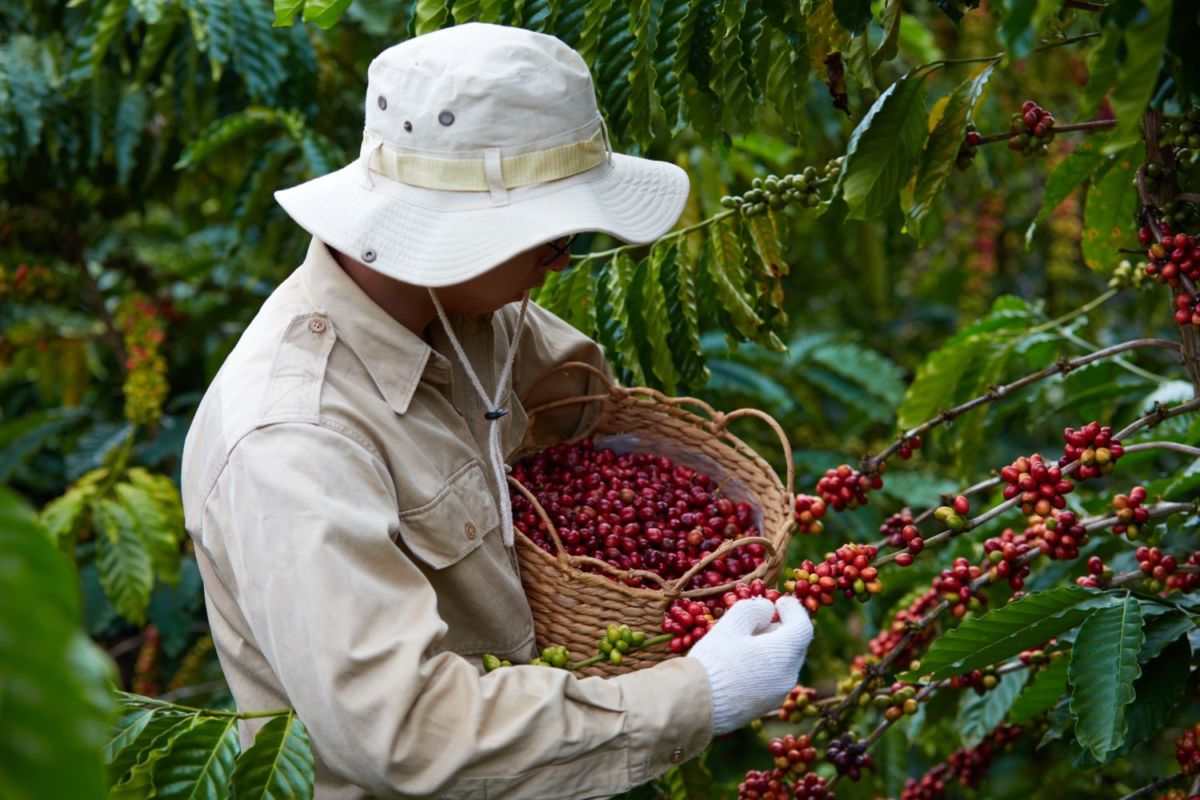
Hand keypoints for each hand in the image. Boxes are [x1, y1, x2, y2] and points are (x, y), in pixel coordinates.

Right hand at [686, 595, 813, 734]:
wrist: (696, 704)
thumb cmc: (714, 660)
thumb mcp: (732, 625)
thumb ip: (754, 609)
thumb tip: (767, 609)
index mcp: (783, 654)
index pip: (803, 626)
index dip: (794, 610)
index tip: (778, 601)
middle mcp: (787, 676)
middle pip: (795, 645)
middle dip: (781, 627)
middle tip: (758, 618)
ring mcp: (778, 694)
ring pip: (784, 662)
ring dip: (772, 647)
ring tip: (745, 641)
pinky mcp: (765, 705)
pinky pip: (773, 678)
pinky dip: (765, 665)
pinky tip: (740, 663)